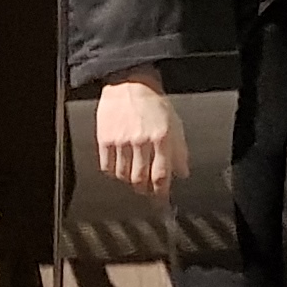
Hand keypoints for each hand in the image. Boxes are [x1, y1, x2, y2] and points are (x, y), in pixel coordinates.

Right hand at [97, 73, 184, 199]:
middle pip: (140, 179)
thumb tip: (182, 173)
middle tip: (146, 191)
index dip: (161, 193)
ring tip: (133, 178)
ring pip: (123, 176)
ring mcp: (121, 141)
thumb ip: (180, 150)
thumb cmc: (154, 102)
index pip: (161, 174)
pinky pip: (107, 167)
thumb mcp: (175, 124)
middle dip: (144, 190)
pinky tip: (119, 168)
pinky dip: (113, 173)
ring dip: (129, 181)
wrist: (129, 84)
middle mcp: (141, 141)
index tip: (162, 202)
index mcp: (162, 137)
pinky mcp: (104, 139)